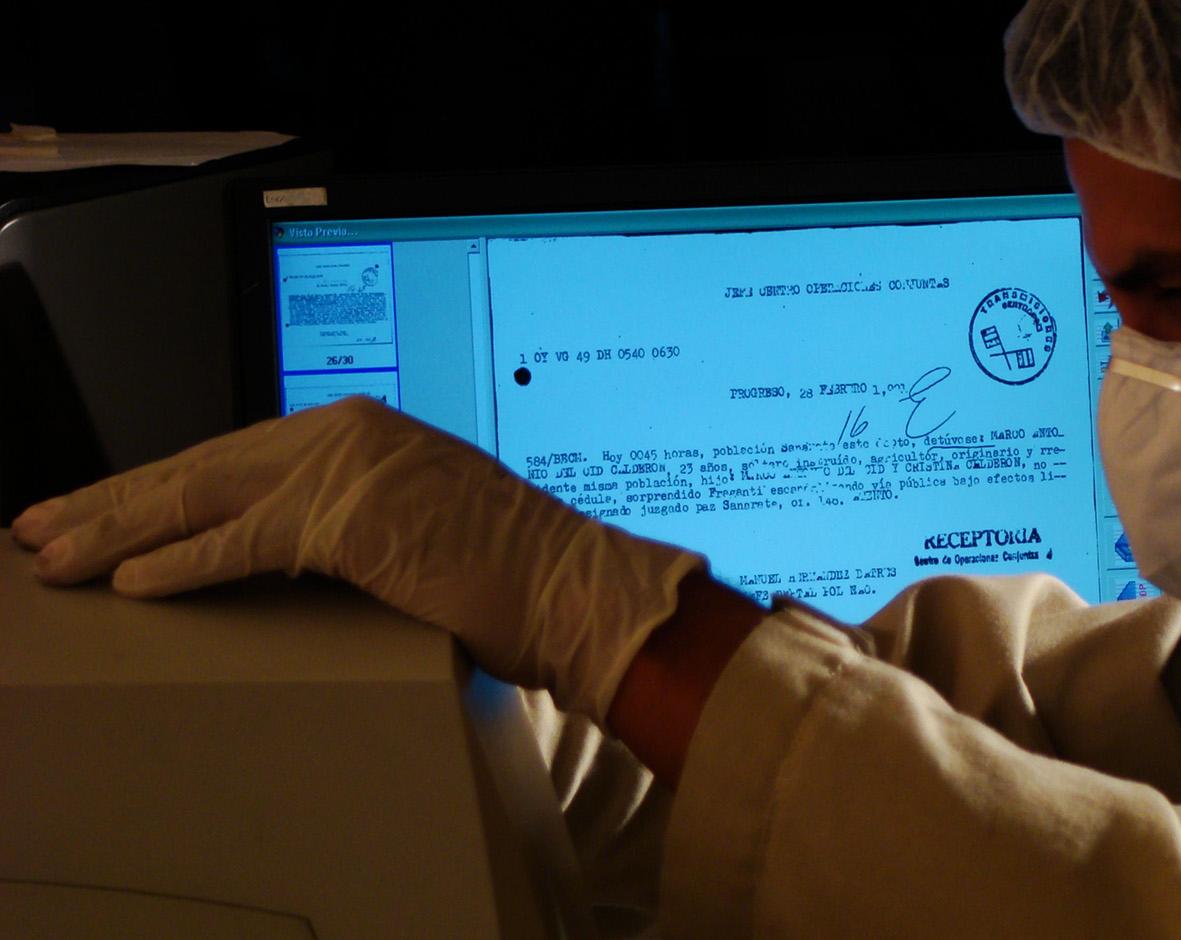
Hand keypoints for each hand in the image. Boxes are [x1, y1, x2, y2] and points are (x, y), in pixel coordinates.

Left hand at [10, 396, 704, 722]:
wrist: (575, 589)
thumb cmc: (512, 572)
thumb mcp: (419, 523)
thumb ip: (351, 517)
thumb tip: (288, 548)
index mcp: (362, 429)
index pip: (233, 457)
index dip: (156, 487)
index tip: (97, 510)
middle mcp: (346, 431)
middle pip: (201, 467)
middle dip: (112, 501)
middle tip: (39, 527)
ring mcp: (348, 467)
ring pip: (203, 497)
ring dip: (118, 531)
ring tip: (54, 559)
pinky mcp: (351, 517)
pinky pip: (243, 542)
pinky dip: (180, 563)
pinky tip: (128, 581)